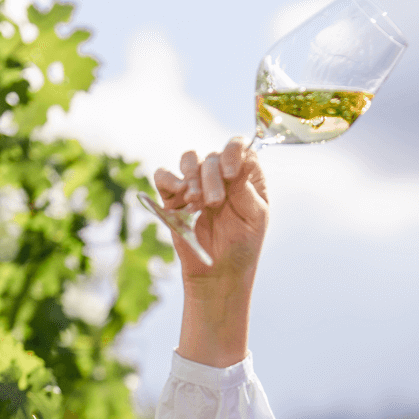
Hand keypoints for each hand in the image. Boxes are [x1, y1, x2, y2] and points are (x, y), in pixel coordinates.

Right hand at [152, 137, 268, 289]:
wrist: (218, 272)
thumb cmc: (242, 244)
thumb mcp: (254, 217)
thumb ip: (246, 188)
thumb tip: (243, 159)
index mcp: (245, 176)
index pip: (239, 147)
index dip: (233, 152)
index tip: (231, 173)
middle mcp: (220, 175)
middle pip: (213, 156)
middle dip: (212, 178)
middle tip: (214, 202)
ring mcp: (196, 184)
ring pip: (189, 159)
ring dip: (192, 175)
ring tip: (196, 200)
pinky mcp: (174, 197)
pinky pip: (164, 176)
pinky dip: (170, 180)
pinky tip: (181, 195)